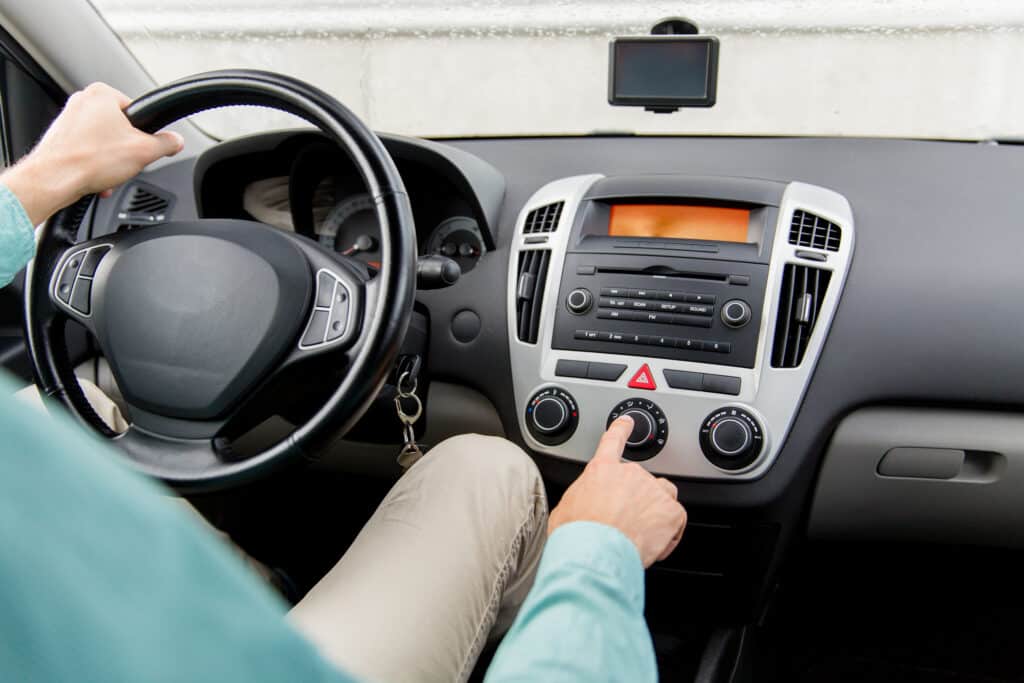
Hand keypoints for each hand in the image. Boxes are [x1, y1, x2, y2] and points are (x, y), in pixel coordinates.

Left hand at [1, 82, 184, 224]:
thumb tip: (176, 141)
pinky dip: (95, 166)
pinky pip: (88, 151)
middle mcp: (82, 102)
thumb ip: (166, 143)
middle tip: (126, 163)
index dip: (145, 134)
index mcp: (102, 94)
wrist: (53, 180)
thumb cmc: (88, 160)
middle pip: (121, 129)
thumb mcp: (144, 151)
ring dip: (111, 162)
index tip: (144, 148)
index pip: (138, 112)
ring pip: (104, 143)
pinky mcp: (61, 138)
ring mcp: (68, 119)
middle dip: (126, 151)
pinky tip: (96, 178)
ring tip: (108, 173)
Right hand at [548, 416, 686, 567]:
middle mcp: (630, 474)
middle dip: (635, 502)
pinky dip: (668, 535)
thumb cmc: (576, 535)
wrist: (595, 552)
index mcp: (602, 470)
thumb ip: (579, 499)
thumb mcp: (565, 509)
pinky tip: (651, 546)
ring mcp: (653, 491)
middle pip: (641, 482)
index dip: (621, 429)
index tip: (628, 421)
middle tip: (622, 525)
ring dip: (655, 513)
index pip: (613, 441)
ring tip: (640, 535)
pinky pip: (676, 521)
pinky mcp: (671, 511)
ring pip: (662, 497)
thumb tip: (579, 508)